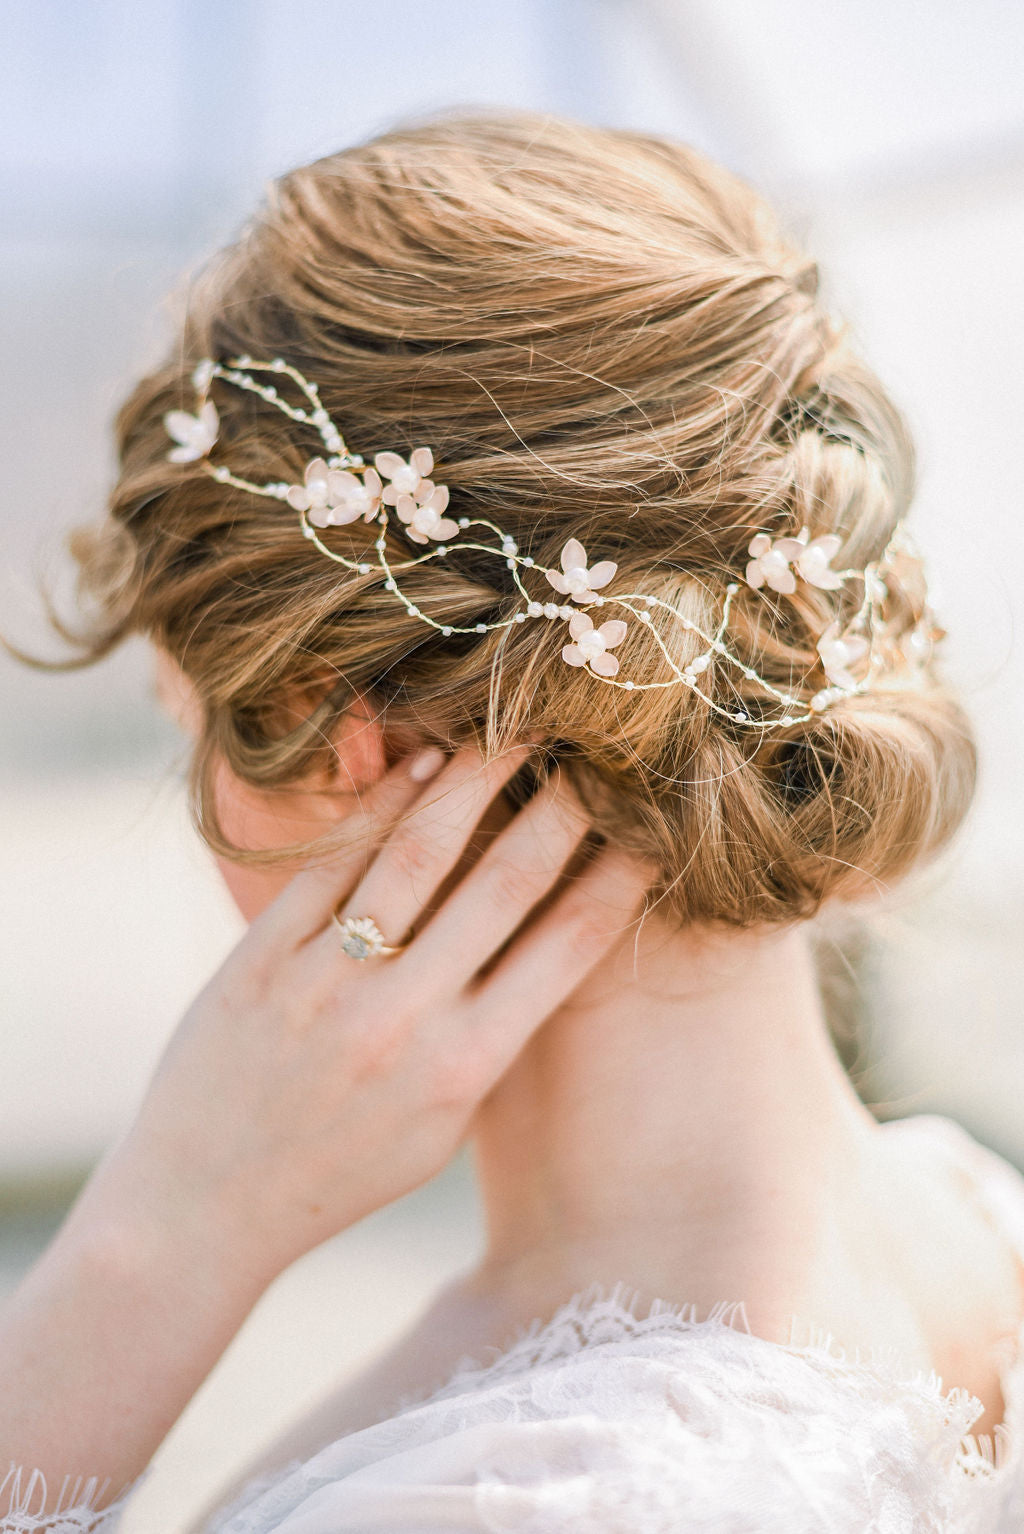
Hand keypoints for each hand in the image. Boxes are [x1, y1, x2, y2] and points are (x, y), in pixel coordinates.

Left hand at [83, 744, 652, 1286]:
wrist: (207, 1202)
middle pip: (506, 884)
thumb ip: (493, 1037)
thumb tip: (547, 937)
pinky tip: (422, 760)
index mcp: (464, 1069)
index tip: (652, 829)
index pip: (568, 949)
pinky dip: (383, 803)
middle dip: (564, 808)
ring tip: (517, 726)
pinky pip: (334, 861)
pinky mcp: (263, 956)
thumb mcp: (442, 1126)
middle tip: (599, 749)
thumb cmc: (344, 1167)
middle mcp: (403, 1019)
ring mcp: (328, 982)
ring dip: (477, 779)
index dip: (620, 879)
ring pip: (419, 853)